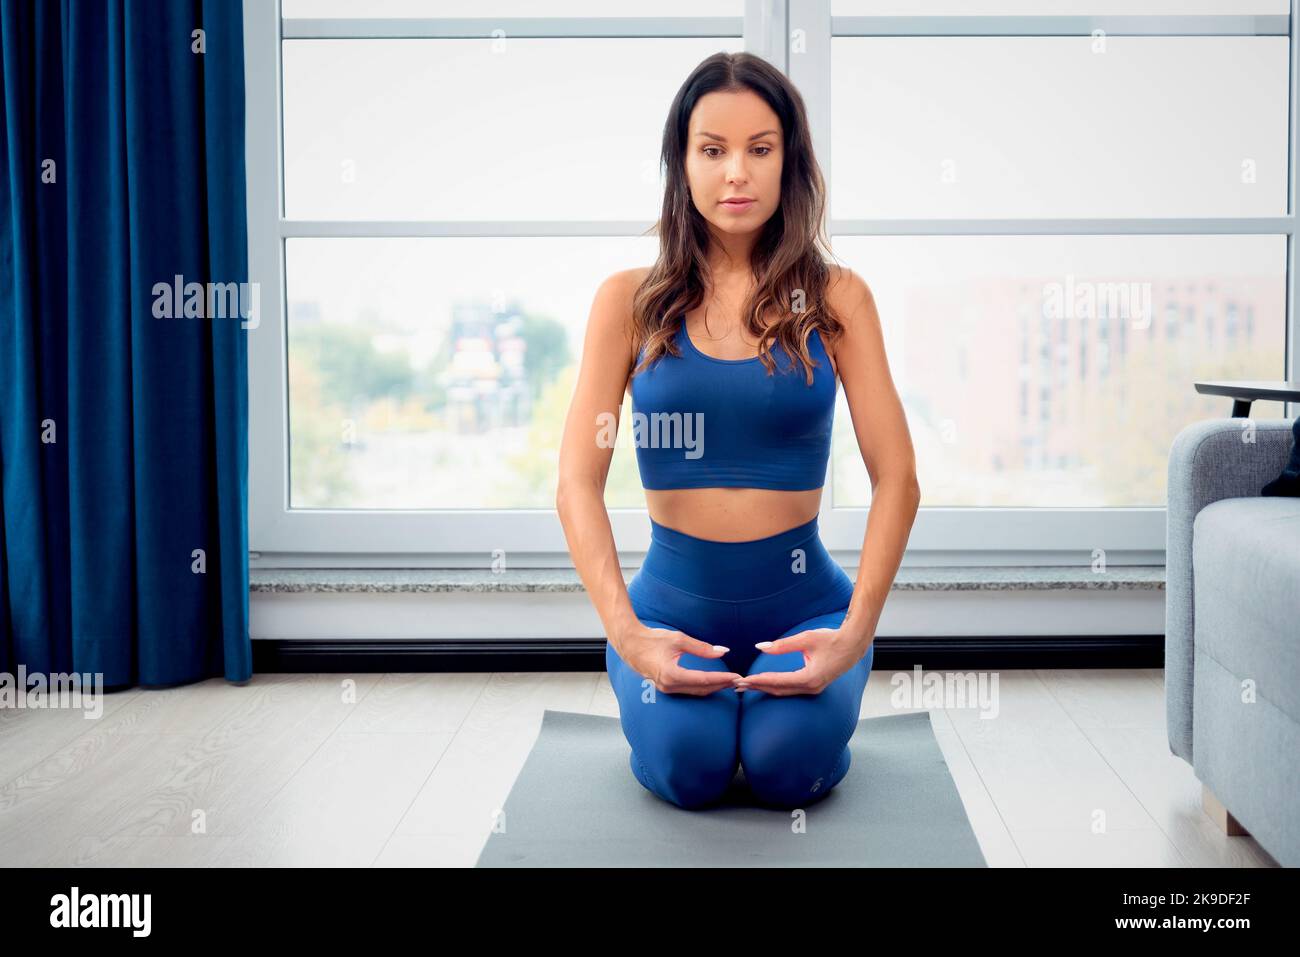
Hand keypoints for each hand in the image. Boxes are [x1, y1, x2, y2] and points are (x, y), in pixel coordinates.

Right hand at [615, 621, 743, 695]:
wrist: (629, 644)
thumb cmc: (652, 639)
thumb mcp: (678, 639)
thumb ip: (701, 647)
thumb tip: (722, 651)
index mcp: (671, 675)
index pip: (704, 680)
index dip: (722, 678)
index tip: (737, 676)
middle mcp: (669, 686)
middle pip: (702, 689)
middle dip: (721, 685)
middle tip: (739, 681)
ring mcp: (666, 689)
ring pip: (696, 692)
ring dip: (713, 688)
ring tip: (730, 682)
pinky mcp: (665, 687)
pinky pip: (688, 691)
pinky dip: (703, 687)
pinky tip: (713, 683)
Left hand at [734, 625, 872, 695]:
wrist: (853, 645)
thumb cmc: (831, 639)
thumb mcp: (806, 638)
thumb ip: (782, 644)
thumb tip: (760, 646)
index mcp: (810, 678)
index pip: (778, 681)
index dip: (759, 680)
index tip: (743, 679)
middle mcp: (811, 688)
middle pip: (778, 690)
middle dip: (757, 687)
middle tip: (737, 685)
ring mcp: (813, 689)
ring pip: (784, 691)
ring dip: (765, 688)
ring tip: (746, 686)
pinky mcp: (814, 686)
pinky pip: (790, 689)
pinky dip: (775, 686)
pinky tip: (764, 684)